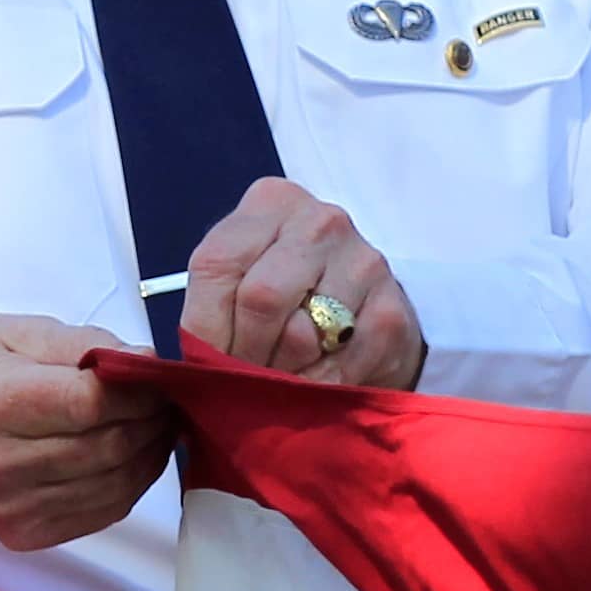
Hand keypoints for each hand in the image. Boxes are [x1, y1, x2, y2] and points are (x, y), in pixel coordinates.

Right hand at [0, 314, 177, 549]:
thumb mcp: (16, 334)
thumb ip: (84, 343)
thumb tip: (147, 362)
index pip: (90, 403)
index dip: (139, 391)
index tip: (156, 376)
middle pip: (108, 446)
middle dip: (152, 420)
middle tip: (165, 400)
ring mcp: (8, 507)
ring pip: (115, 483)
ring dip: (150, 453)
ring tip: (154, 424)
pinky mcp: (25, 534)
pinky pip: (105, 511)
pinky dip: (131, 482)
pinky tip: (132, 456)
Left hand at [180, 179, 426, 389]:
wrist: (365, 318)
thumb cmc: (290, 300)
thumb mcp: (237, 289)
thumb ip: (209, 314)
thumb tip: (198, 366)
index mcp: (271, 203)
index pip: (217, 264)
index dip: (206, 326)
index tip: (210, 361)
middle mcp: (320, 220)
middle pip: (261, 297)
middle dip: (246, 354)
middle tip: (247, 377)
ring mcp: (363, 260)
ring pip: (301, 335)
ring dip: (284, 373)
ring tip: (284, 375)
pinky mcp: (393, 309)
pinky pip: (338, 365)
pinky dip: (318, 387)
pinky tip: (318, 378)